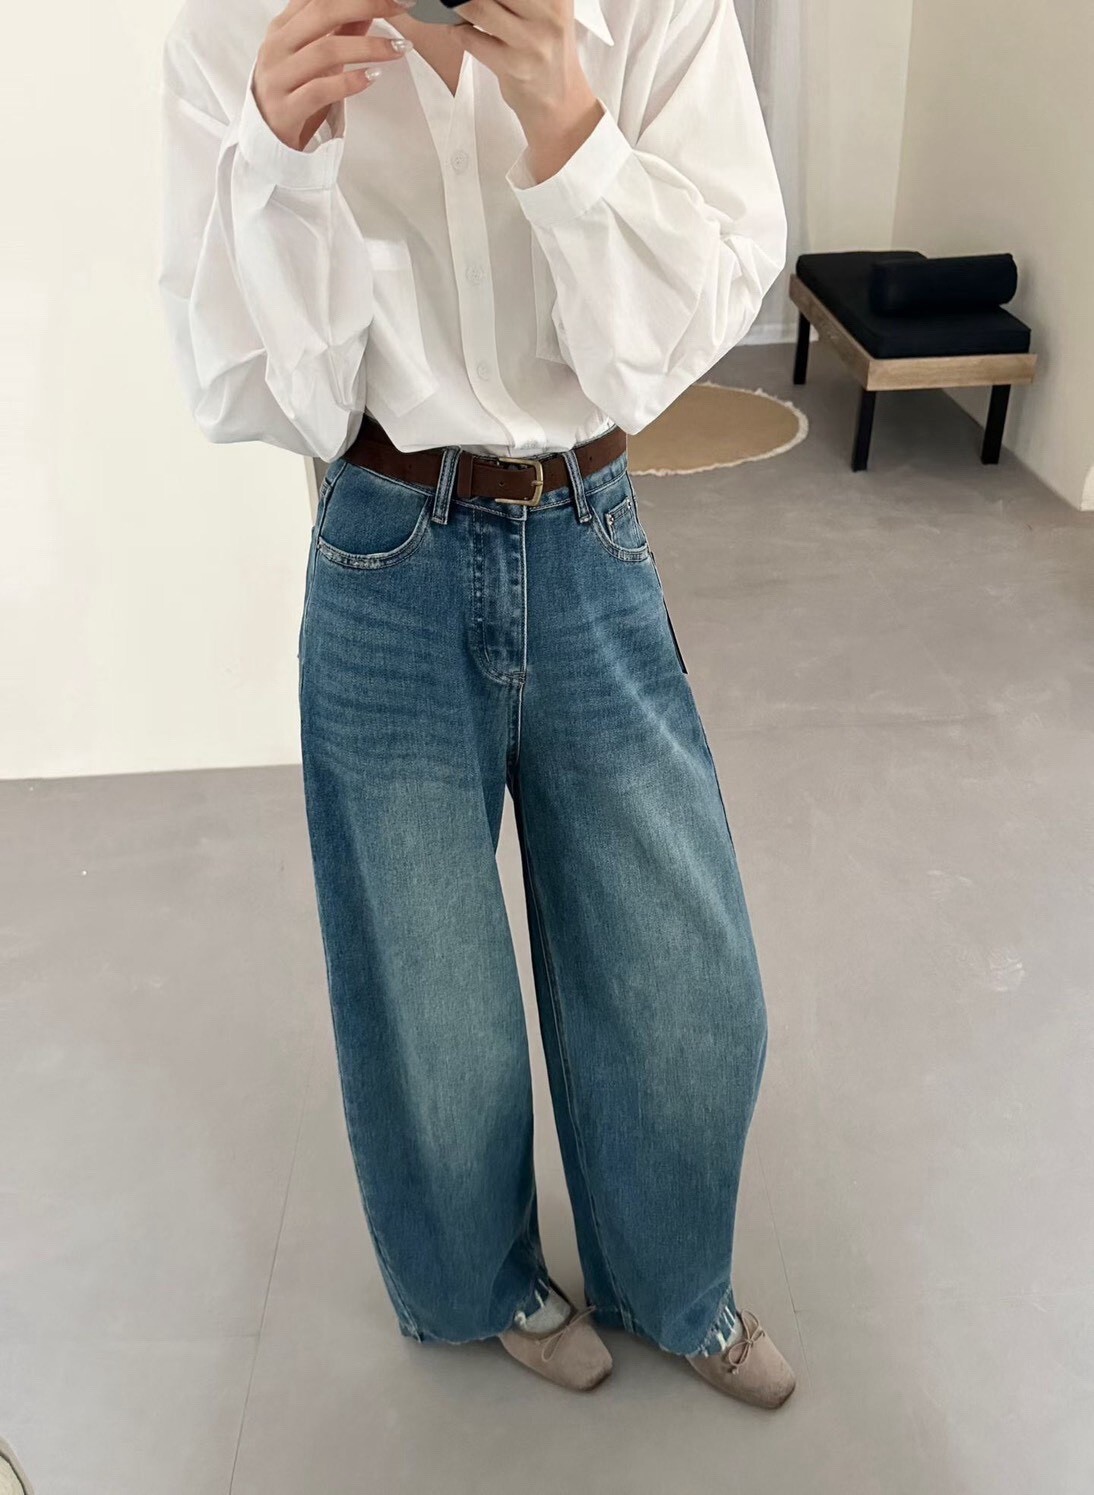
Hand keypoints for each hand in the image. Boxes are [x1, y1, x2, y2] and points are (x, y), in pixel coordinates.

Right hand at [254, 0, 417, 152]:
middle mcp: (277, 46)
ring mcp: (278, 77)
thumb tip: (371, 8)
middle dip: (366, 4)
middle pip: (322, 12)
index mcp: (283, 27)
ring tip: (400, 49)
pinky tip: (373, 77)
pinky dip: (349, 82)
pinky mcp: (285, 109)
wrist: (267, 140)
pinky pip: (320, 90)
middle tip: (400, 7)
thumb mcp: (319, 59)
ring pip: (325, 51)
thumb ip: (341, 32)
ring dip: (368, 47)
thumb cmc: (296, 93)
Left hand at [452, 0, 596, 127]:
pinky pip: (470, 38)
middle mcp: (549, 13)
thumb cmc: (546, 50)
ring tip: (453, 4)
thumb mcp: (546, 11)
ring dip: (457, 4)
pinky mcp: (514, 66)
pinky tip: (460, 29)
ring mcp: (532, 41)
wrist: (560, 101)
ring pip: (478, 6)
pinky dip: (457, 31)